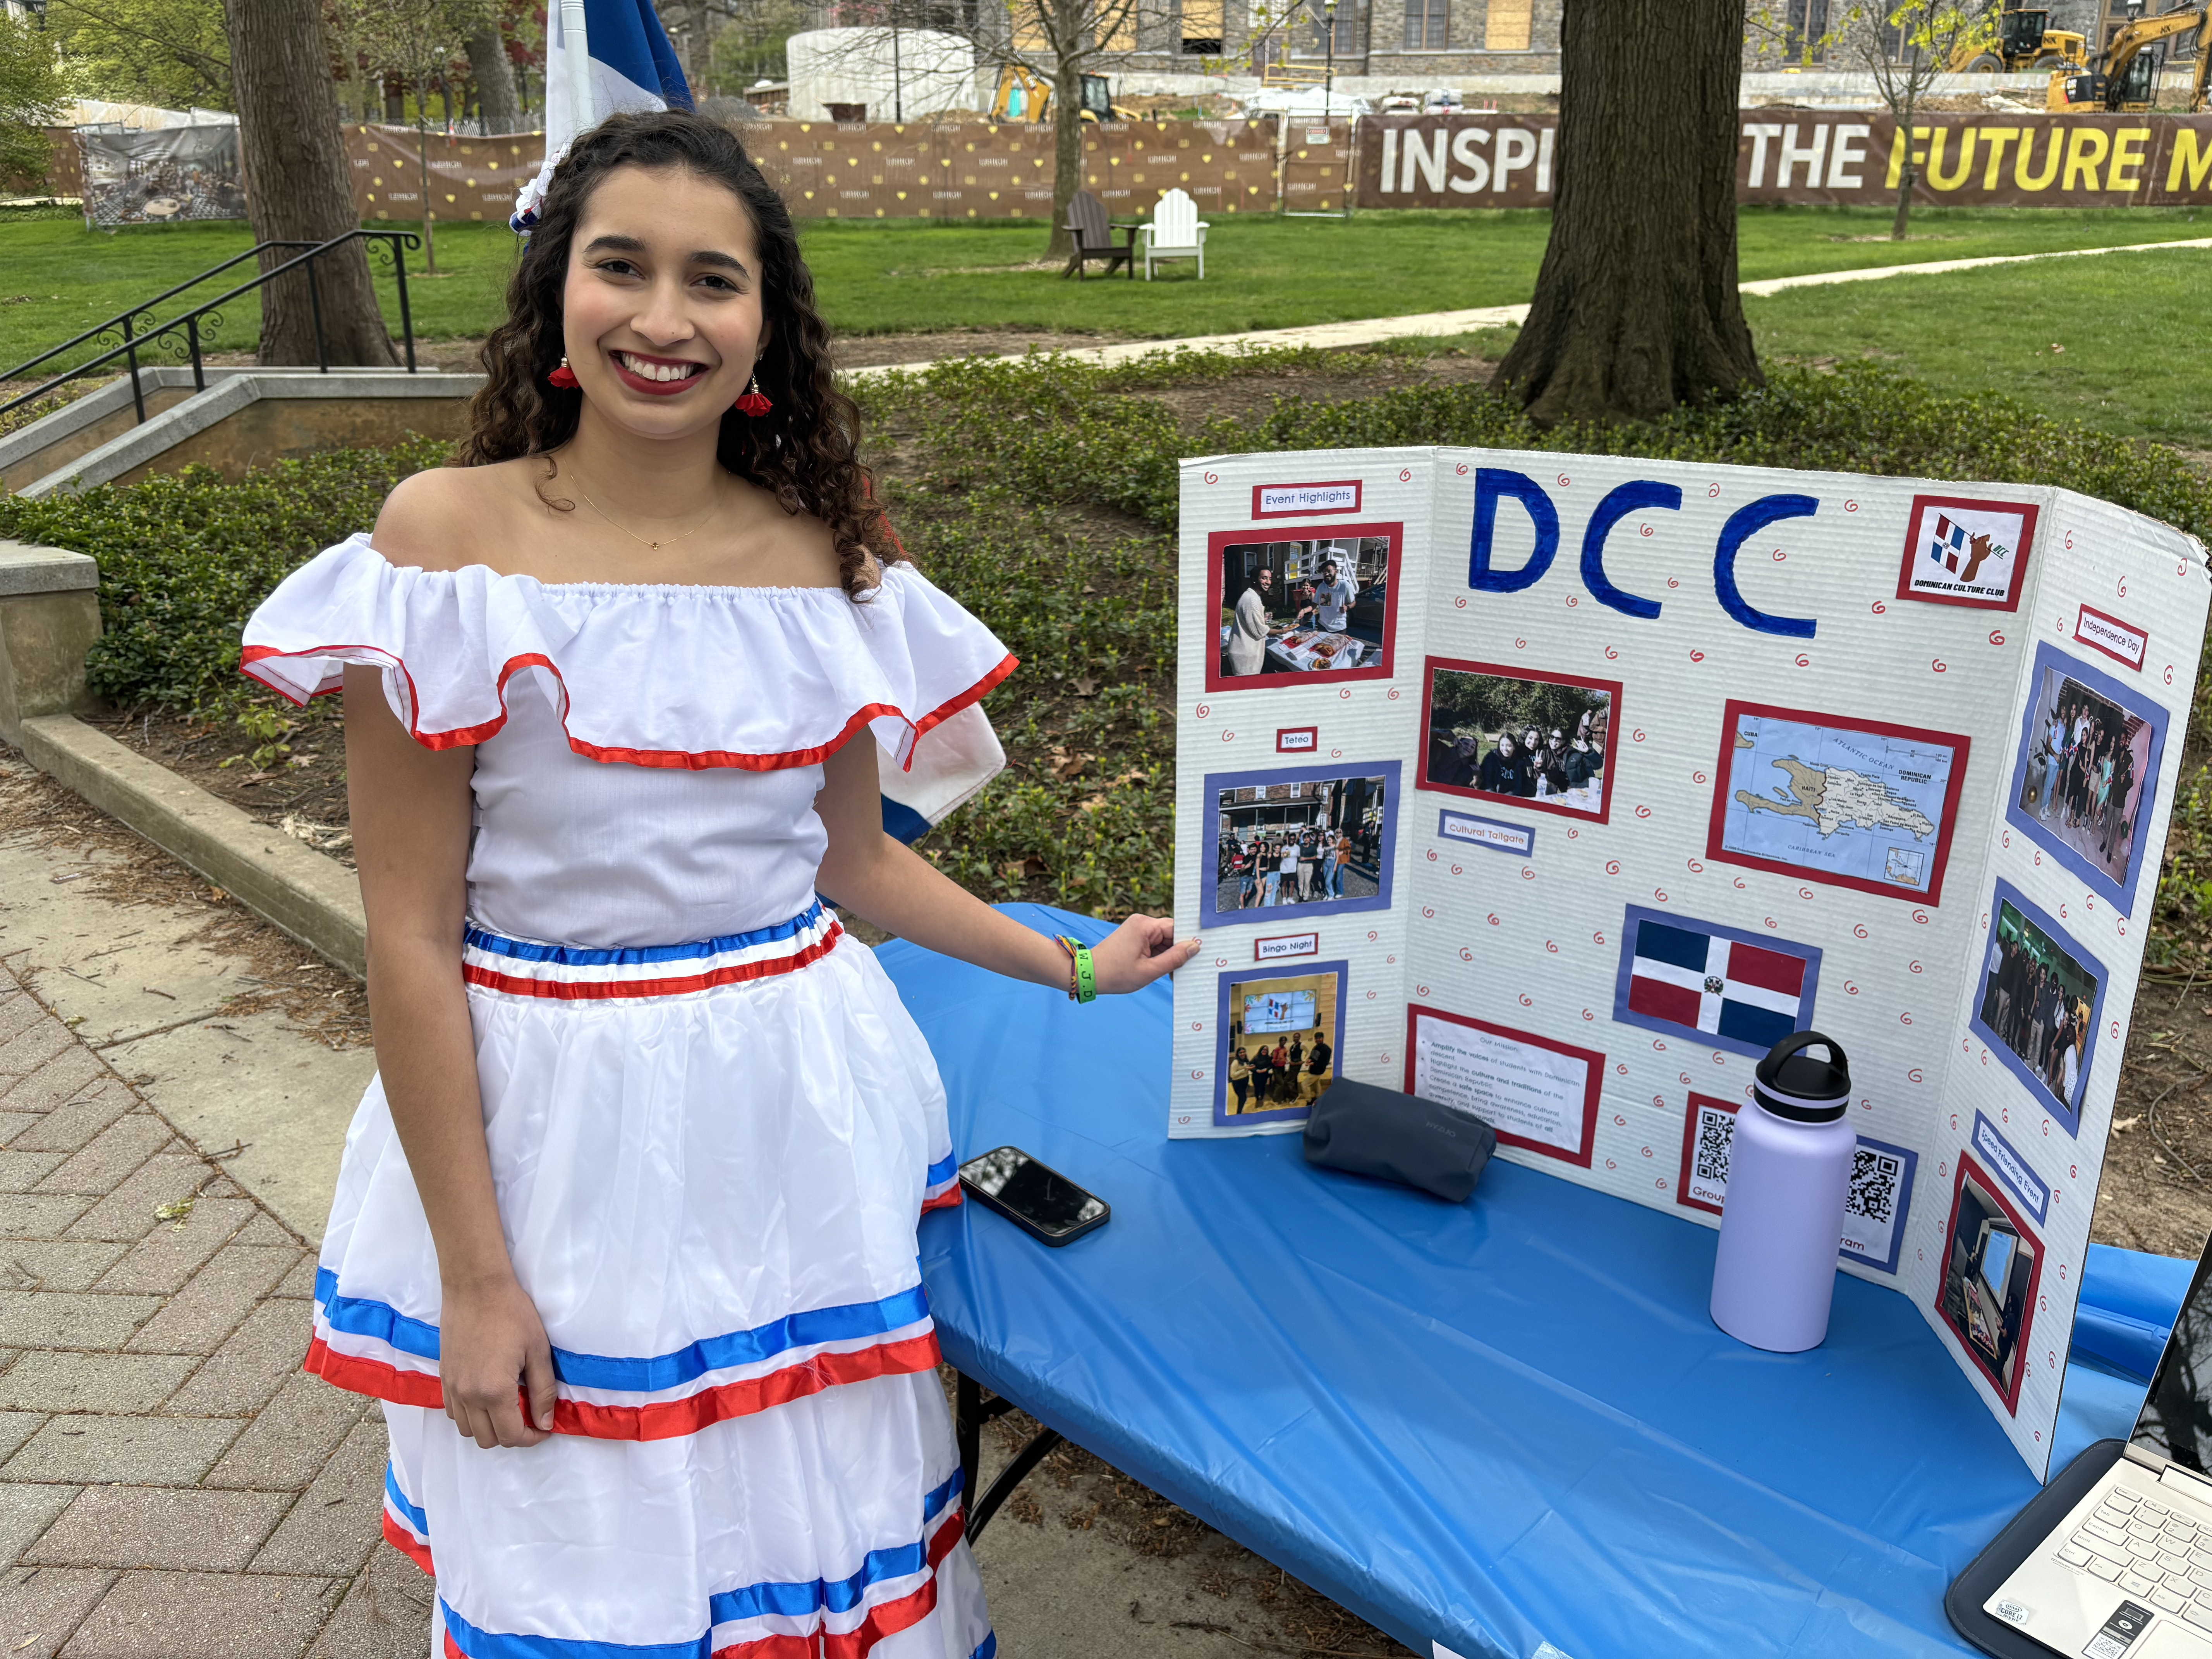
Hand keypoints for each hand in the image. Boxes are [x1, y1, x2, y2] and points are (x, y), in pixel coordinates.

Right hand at [439, 1272, 556, 1448]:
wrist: (476, 1287)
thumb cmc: (512, 1314)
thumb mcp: (538, 1352)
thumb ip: (543, 1392)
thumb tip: (545, 1423)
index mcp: (494, 1391)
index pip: (511, 1435)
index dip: (531, 1438)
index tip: (544, 1429)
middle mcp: (468, 1396)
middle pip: (487, 1439)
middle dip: (511, 1436)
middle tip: (529, 1420)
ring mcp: (452, 1388)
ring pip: (467, 1430)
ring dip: (489, 1428)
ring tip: (508, 1410)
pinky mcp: (444, 1377)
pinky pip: (454, 1412)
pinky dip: (470, 1416)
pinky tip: (486, 1399)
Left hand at [1085, 915, 1199, 994]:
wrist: (1088, 974)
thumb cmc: (1115, 974)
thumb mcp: (1149, 971)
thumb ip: (1174, 959)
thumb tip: (1194, 947)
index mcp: (1144, 925)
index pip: (1176, 928)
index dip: (1187, 943)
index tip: (1196, 957)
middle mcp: (1141, 922)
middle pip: (1170, 934)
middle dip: (1176, 952)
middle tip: (1179, 971)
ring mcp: (1136, 929)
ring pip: (1162, 940)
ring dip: (1166, 956)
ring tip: (1166, 973)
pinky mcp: (1133, 936)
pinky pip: (1153, 944)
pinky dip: (1157, 956)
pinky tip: (1157, 969)